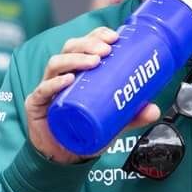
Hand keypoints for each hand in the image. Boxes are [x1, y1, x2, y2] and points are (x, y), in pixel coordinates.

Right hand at [24, 27, 161, 164]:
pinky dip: (54, 83)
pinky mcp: (37, 105)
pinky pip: (42, 90)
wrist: (63, 156)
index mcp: (78, 71)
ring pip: (56, 64)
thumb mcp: (112, 121)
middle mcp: (61, 75)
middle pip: (70, 49)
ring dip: (75, 59)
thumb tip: (154, 110)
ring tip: (93, 62)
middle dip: (88, 44)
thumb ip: (132, 116)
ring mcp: (47, 88)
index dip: (97, 36)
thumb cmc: (83, 130)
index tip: (114, 37)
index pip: (84, 44)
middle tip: (106, 50)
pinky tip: (67, 80)